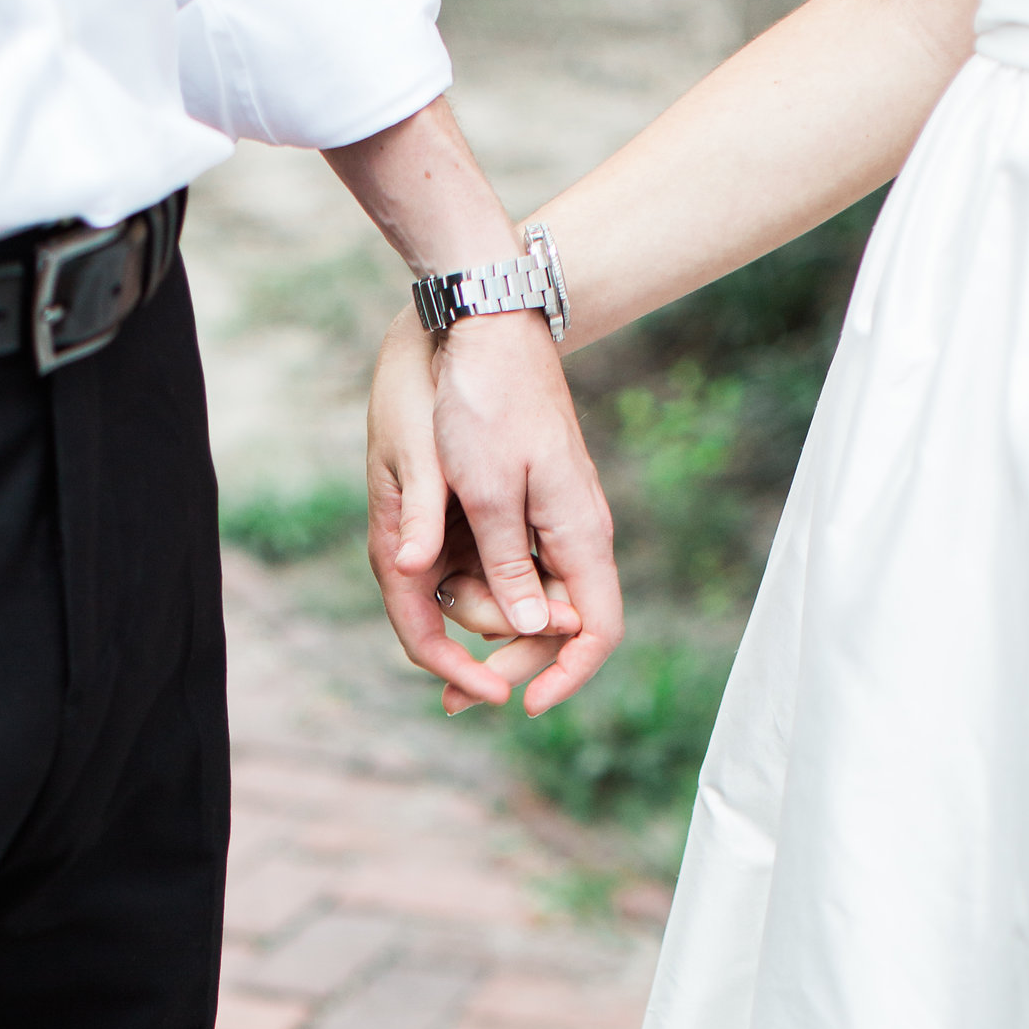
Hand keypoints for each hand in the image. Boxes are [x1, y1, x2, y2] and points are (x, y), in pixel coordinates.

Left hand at [368, 308, 612, 718]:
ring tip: (430, 606)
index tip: (524, 706)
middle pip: (557, 624)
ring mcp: (554, 516)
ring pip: (528, 596)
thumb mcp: (487, 489)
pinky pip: (509, 562)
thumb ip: (508, 564)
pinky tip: (440, 585)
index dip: (566, 676)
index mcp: (579, 533)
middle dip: (508, 657)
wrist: (485, 322)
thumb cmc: (485, 400)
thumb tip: (534, 630)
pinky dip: (477, 582)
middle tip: (454, 696)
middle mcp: (576, 532)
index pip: (598, 631)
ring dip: (482, 615)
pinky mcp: (529, 500)